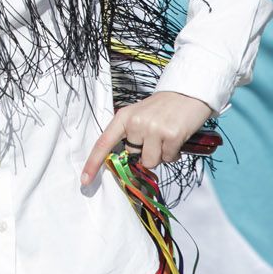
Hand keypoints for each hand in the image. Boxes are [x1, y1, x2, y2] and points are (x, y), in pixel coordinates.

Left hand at [81, 91, 212, 184]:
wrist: (188, 93)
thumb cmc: (162, 108)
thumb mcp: (140, 115)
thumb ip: (131, 135)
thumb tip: (129, 162)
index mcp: (124, 117)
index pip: (104, 143)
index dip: (93, 163)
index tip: (84, 180)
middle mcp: (136, 123)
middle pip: (133, 157)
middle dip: (144, 154)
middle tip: (155, 139)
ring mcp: (153, 129)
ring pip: (150, 161)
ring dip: (160, 156)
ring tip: (166, 139)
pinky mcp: (171, 135)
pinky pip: (168, 158)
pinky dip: (173, 153)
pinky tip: (176, 139)